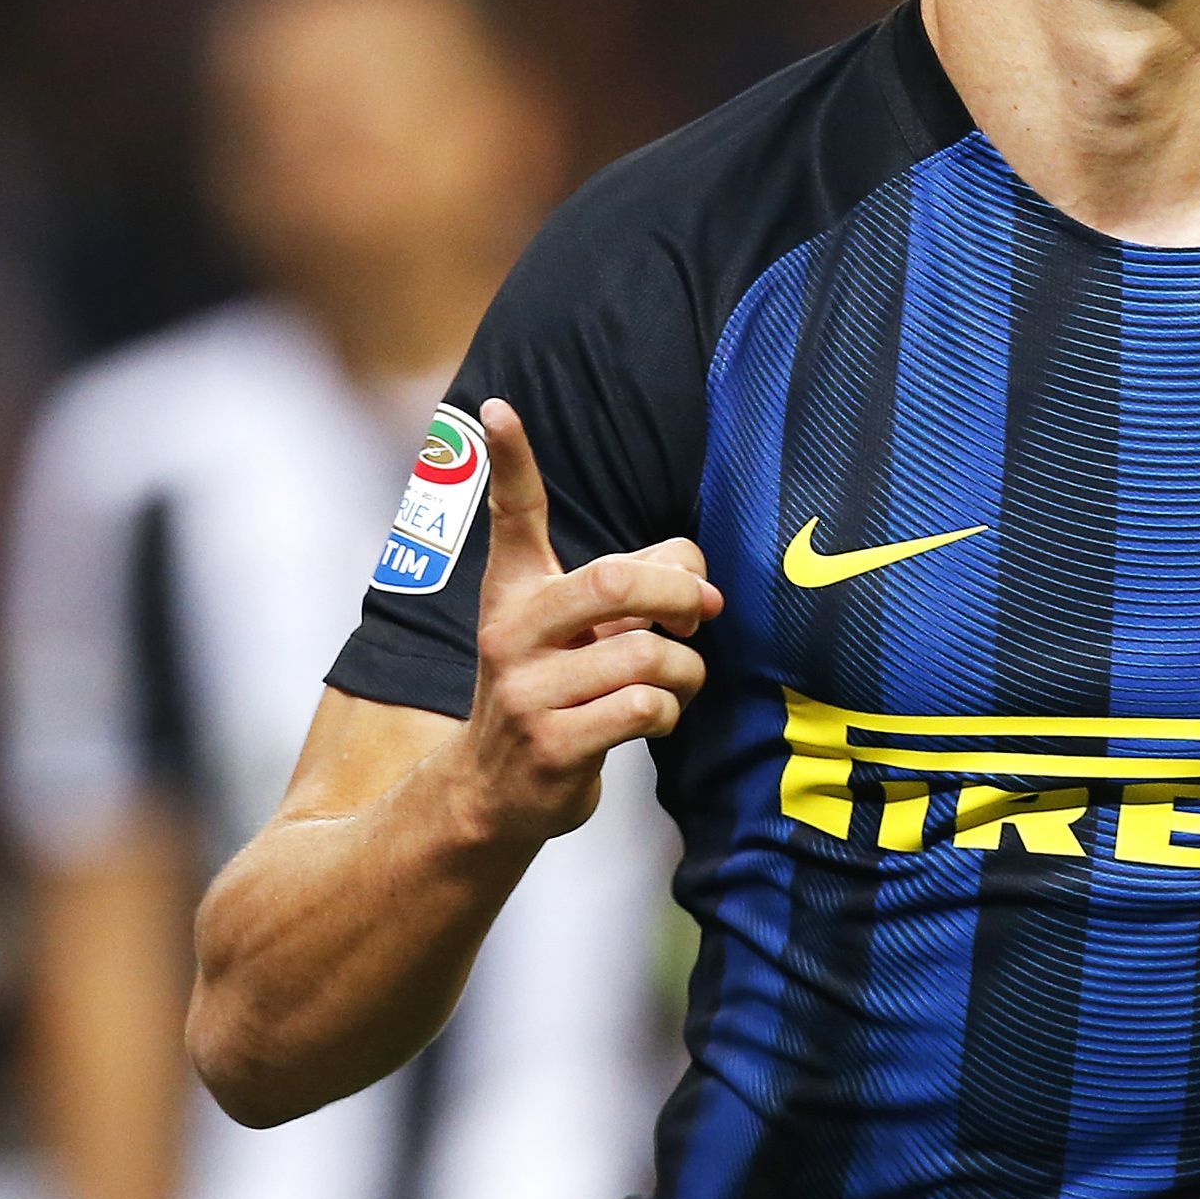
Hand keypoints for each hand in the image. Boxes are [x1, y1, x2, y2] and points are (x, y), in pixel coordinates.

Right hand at [461, 399, 718, 846]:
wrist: (496, 791)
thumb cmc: (559, 691)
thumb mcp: (577, 631)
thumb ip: (636, 587)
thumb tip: (702, 579)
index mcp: (517, 591)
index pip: (514, 515)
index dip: (509, 460)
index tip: (498, 407)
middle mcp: (512, 632)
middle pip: (618, 581)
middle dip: (681, 593)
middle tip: (700, 614)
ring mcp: (526, 691)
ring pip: (649, 653)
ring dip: (687, 671)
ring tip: (676, 683)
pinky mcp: (551, 744)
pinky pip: (644, 707)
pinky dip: (669, 712)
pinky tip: (653, 718)